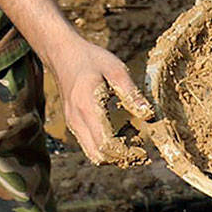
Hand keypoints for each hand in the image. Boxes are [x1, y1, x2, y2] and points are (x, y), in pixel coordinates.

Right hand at [44, 37, 154, 164]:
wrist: (62, 53)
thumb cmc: (91, 59)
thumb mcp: (115, 70)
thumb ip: (131, 93)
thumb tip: (148, 114)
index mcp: (88, 108)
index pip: (106, 145)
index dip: (126, 152)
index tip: (143, 148)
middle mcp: (77, 120)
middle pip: (98, 155)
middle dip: (120, 158)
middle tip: (140, 149)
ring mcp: (72, 123)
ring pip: (92, 152)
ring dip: (113, 153)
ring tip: (133, 139)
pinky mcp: (72, 122)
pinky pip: (88, 144)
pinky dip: (104, 145)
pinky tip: (120, 132)